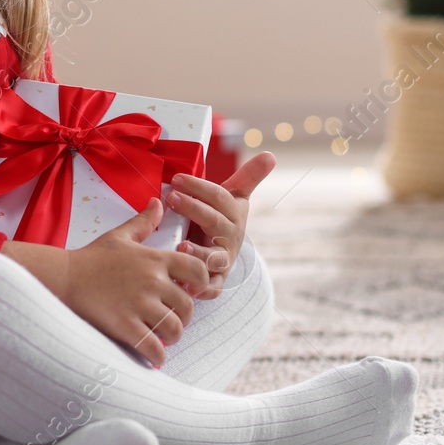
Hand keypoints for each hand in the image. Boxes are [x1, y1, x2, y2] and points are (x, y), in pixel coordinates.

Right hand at [62, 197, 210, 368]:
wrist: (63, 277)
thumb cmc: (91, 258)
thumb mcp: (119, 236)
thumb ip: (143, 222)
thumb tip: (158, 203)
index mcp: (155, 259)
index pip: (198, 270)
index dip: (200, 284)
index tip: (190, 291)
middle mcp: (152, 281)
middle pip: (188, 305)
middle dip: (183, 317)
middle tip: (172, 320)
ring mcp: (139, 304)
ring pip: (175, 328)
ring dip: (171, 336)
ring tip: (162, 337)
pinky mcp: (125, 326)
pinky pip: (154, 348)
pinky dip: (157, 356)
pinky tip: (152, 355)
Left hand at [166, 150, 276, 298]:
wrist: (224, 253)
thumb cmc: (221, 219)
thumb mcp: (234, 197)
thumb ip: (249, 177)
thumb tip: (272, 155)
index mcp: (234, 213)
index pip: (219, 197)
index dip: (198, 187)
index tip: (177, 178)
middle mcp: (231, 236)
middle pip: (214, 222)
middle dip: (193, 208)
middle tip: (171, 198)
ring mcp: (224, 259)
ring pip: (215, 257)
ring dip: (199, 253)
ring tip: (182, 246)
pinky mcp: (217, 280)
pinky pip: (212, 287)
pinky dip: (203, 289)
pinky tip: (189, 287)